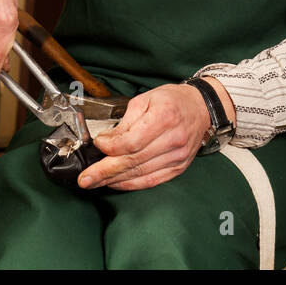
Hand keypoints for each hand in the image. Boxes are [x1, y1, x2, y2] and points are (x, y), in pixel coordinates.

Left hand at [77, 79, 235, 191]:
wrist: (200, 107)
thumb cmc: (172, 100)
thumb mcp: (145, 99)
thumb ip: (125, 122)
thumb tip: (105, 141)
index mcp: (164, 118)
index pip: (131, 141)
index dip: (110, 147)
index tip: (96, 144)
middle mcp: (173, 140)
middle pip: (133, 161)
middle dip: (105, 172)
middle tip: (85, 179)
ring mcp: (177, 157)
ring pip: (140, 174)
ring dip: (114, 180)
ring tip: (94, 182)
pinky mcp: (178, 167)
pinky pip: (151, 181)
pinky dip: (131, 184)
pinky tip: (116, 184)